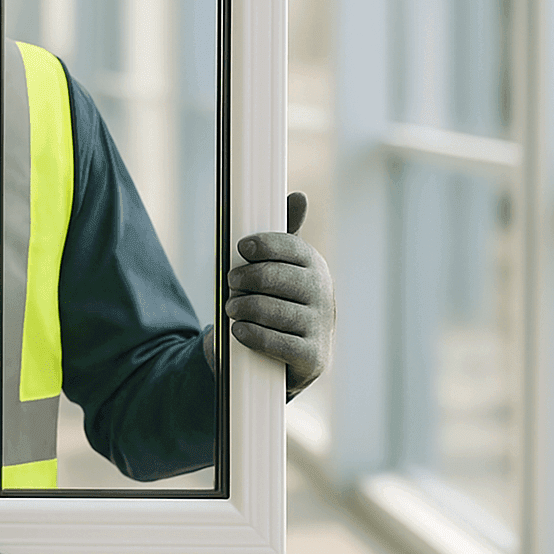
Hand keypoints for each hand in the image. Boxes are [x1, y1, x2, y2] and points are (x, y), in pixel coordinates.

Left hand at [225, 192, 335, 398]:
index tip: (242, 247)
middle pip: (278, 278)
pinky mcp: (313, 358)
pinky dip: (254, 335)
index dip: (265, 245)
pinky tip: (240, 330)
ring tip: (231, 308)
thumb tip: (300, 195)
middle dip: (247, 279)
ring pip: (274, 310)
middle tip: (230, 282)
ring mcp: (321, 327)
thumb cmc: (276, 302)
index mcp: (314, 266)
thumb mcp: (279, 269)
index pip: (292, 248)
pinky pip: (279, 343)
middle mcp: (323, 294)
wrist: (283, 358)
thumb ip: (282, 238)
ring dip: (244, 308)